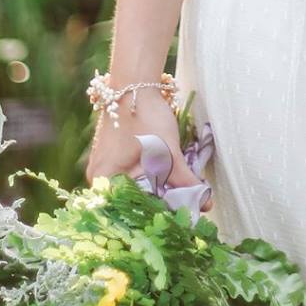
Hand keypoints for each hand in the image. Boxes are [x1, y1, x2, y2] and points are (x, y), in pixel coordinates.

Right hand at [84, 91, 206, 206]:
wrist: (135, 82)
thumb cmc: (145, 116)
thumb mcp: (167, 153)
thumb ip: (184, 180)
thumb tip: (206, 205)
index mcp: (104, 181)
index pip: (130, 212)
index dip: (155, 218)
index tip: (177, 222)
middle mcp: (99, 178)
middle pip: (131, 202)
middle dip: (156, 206)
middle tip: (181, 212)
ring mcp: (104, 166)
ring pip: (132, 188)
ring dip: (154, 192)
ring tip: (177, 198)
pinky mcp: (113, 156)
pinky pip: (131, 176)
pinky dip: (148, 179)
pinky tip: (165, 181)